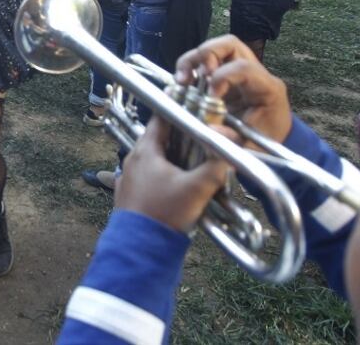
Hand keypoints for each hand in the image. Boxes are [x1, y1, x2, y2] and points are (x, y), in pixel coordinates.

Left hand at [115, 118, 229, 232]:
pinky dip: (163, 176)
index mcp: (145, 151)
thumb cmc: (165, 214)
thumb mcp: (197, 189)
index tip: (196, 112)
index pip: (161, 118)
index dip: (180, 112)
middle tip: (199, 141)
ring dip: (172, 159)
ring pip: (154, 159)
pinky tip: (177, 187)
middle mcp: (132, 160)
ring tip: (192, 165)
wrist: (141, 247)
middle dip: (181, 139)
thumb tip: (230, 151)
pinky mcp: (130, 195)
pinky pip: (148, 177)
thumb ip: (216, 167)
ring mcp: (129, 177)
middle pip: (159, 139)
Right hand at [173, 35, 292, 144]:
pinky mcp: (223, 75)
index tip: (211, 97)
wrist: (270, 140)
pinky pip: (205, 61)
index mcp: (268, 89)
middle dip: (207, 54)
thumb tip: (210, 129)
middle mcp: (254, 73)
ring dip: (193, 60)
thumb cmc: (266, 141)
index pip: (245, 68)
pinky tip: (182, 84)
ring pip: (215, 48)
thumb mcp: (252, 147)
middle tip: (193, 76)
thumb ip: (233, 140)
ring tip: (181, 80)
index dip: (224, 77)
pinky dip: (189, 68)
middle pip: (230, 45)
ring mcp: (237, 71)